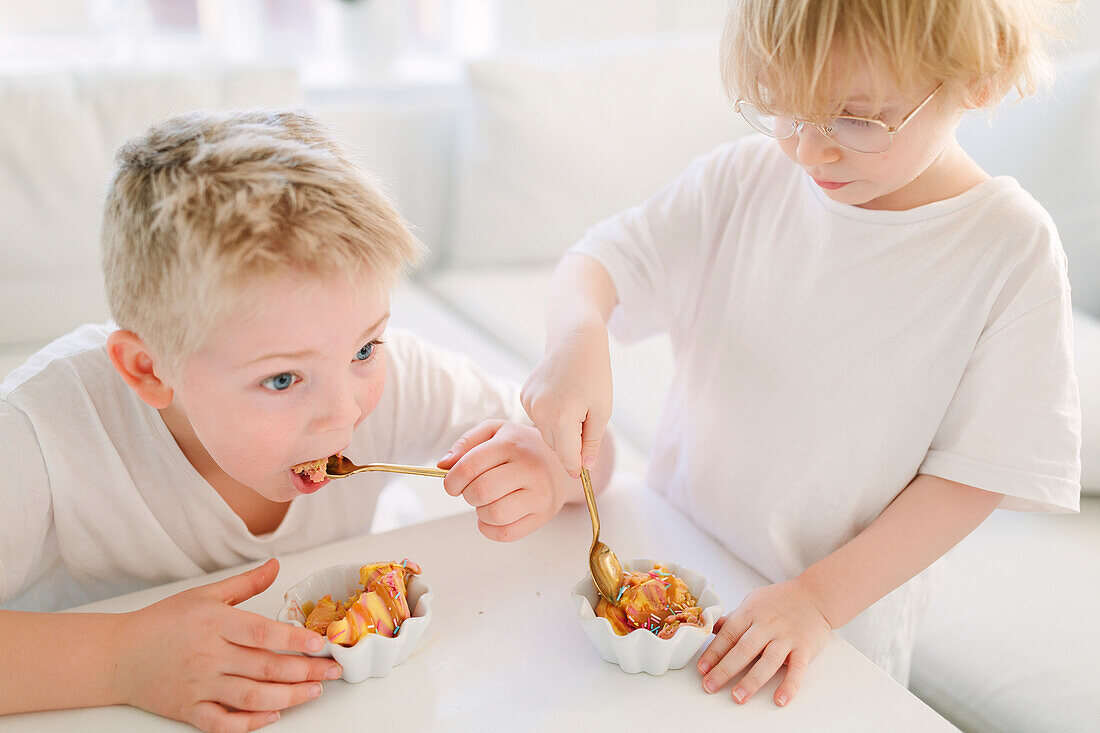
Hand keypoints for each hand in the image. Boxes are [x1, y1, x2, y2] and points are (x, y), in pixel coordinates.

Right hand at [116, 559, 340, 731]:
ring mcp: (198, 686)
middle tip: (333, 671)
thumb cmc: (162, 622)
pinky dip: (250, 722)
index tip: (322, 644)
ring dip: (288, 697)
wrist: (117, 655)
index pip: (263, 633)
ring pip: (251, 697)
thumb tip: (276, 565)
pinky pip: (223, 722)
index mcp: (215, 623)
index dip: (295, 640)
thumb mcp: (205, 595)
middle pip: (265, 667)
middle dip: (305, 671)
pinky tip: (273, 715)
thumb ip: (245, 583)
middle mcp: (209, 655)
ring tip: (314, 692)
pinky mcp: (188, 710)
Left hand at [438, 420, 574, 541]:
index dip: (451, 480)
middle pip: (481, 492)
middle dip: (467, 495)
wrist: (562, 462)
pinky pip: (507, 534)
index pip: (469, 467)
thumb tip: (443, 465)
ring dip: (480, 512)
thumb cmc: (521, 446)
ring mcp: (539, 494)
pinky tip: (493, 516)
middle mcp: (529, 469)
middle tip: (473, 490)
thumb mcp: (494, 432)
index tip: (452, 484)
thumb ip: (465, 444)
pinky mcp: (543, 515)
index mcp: (511, 444)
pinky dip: (490, 529)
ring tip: (487, 501)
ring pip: (494, 515)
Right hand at [520, 326, 611, 477]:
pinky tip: (561, 396)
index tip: (581, 475)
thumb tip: (585, 467)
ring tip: (574, 404)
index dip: (576, 467)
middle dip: (570, 442)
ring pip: (546, 432)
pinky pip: (538, 417)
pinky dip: (550, 414)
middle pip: (556, 445)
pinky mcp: (524, 395)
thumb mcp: (602, 411)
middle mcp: (540, 412)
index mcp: (562, 417)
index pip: (567, 457)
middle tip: (586, 421)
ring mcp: (529, 403)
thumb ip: (592, 442)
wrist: (575, 340)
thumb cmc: (594, 374)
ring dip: (560, 428)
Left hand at [697, 578, 831, 706]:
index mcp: (750, 613)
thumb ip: (733, 619)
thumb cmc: (780, 601)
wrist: (815, 595)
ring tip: (738, 697)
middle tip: (710, 686)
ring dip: (752, 681)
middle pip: (743, 649)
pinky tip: (780, 699)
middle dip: (725, 670)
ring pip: (767, 661)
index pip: (728, 635)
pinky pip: (798, 669)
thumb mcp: (752, 602)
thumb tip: (708, 627)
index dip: (713, 653)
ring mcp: (786, 637)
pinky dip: (790, 685)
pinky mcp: (805, 648)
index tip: (702, 669)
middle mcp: (767, 625)